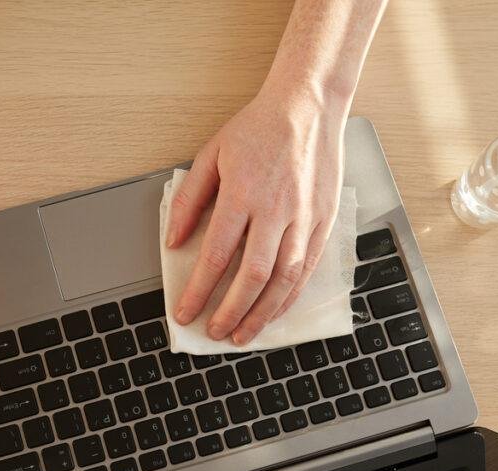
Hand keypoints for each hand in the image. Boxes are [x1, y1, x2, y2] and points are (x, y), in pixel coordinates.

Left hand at [167, 82, 347, 344]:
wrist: (309, 106)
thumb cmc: (258, 129)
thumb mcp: (211, 155)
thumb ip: (189, 200)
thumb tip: (173, 241)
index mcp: (243, 194)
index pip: (217, 256)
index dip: (198, 291)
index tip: (185, 312)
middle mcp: (276, 210)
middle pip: (252, 276)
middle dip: (230, 312)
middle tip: (214, 332)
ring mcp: (304, 218)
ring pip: (284, 280)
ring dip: (261, 314)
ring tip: (243, 335)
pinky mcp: (324, 222)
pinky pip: (307, 270)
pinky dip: (289, 298)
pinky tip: (273, 312)